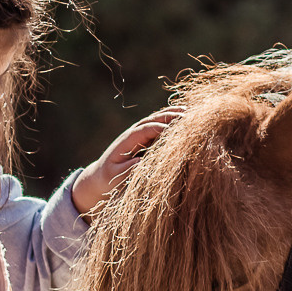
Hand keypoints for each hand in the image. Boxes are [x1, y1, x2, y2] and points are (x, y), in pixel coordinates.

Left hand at [71, 108, 185, 213]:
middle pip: (153, 120)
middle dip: (170, 117)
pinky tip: (185, 116)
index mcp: (126, 140)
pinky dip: (171, 119)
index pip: (145, 129)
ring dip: (172, 114)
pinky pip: (159, 124)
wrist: (100, 176)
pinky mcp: (144, 137)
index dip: (161, 129)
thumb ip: (127, 169)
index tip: (176, 131)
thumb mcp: (115, 176)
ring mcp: (139, 133)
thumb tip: (140, 161)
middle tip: (189, 117)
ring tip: (190, 111)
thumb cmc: (108, 178)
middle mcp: (133, 133)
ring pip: (157, 119)